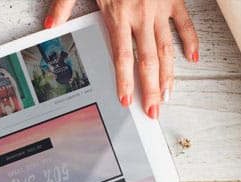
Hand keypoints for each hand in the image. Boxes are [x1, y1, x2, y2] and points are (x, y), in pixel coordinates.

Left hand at [45, 0, 198, 117]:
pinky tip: (191, 59)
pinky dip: (189, 40)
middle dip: (151, 89)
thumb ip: (64, 4)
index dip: (126, 81)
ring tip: (168, 96)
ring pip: (167, 47)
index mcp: (119, 14)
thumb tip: (49, 26)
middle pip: (149, 60)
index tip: (127, 101)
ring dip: (169, 74)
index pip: (123, 57)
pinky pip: (184, 22)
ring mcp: (160, 7)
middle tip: (153, 111)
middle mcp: (142, 14)